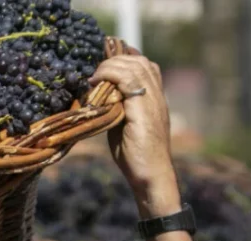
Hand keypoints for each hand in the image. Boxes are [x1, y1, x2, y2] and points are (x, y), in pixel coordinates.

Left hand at [91, 53, 180, 217]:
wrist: (150, 173)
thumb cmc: (135, 154)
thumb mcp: (124, 124)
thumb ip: (117, 107)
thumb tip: (98, 97)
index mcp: (155, 97)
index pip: (144, 64)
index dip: (124, 58)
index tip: (103, 61)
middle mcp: (156, 95)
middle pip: (139, 61)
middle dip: (114, 59)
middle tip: (94, 69)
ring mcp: (153, 101)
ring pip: (134, 66)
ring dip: (110, 66)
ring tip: (94, 76)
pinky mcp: (144, 109)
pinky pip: (129, 80)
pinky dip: (110, 75)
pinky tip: (96, 83)